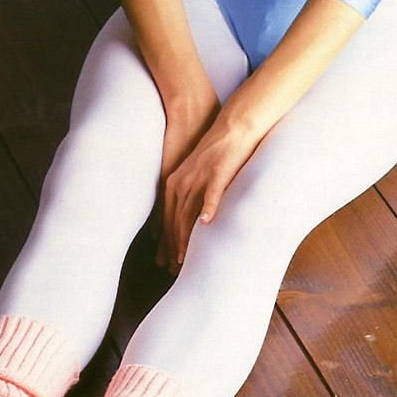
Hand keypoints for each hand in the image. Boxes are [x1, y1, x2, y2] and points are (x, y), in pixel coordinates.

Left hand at [151, 88, 220, 273]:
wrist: (232, 126)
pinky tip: (206, 223)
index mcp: (176, 181)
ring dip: (185, 237)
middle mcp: (183, 180)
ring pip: (188, 211)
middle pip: (174, 219)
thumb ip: (190, 194)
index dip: (165, 241)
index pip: (166, 217)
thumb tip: (192, 220)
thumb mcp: (196, 174)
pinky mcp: (217, 170)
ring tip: (183, 258)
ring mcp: (199, 176)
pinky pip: (211, 193)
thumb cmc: (217, 152)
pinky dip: (208, 208)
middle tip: (172, 269)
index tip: (164, 261)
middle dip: (172, 246)